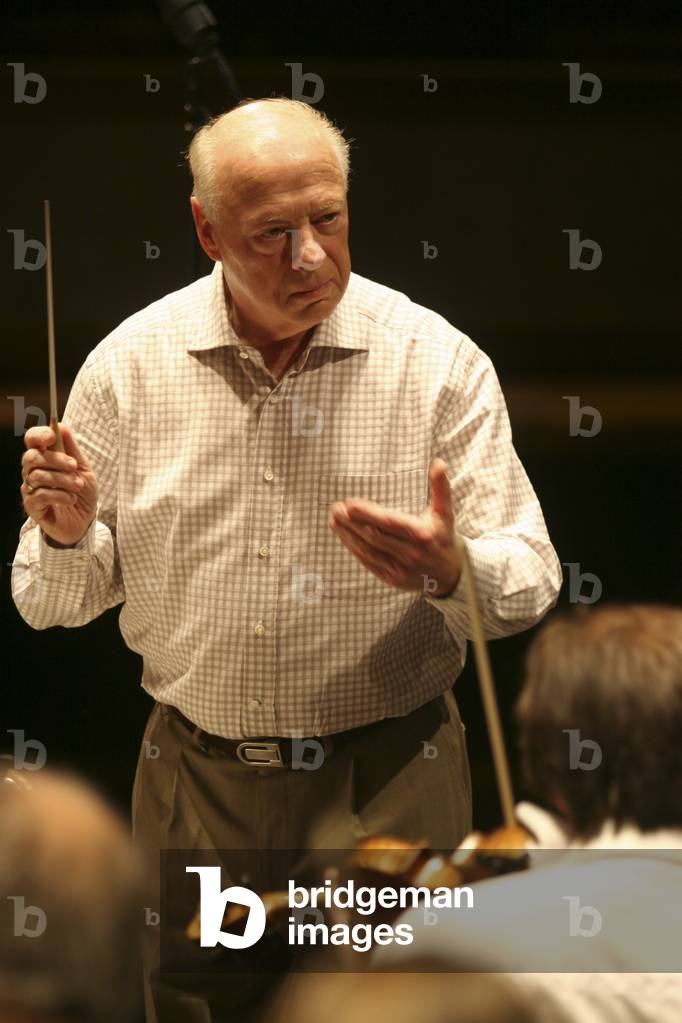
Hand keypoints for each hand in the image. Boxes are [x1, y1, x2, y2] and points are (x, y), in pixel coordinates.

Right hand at [20, 424, 97, 546]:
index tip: (51, 435)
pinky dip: (60, 495)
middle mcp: (33, 470)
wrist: (84, 521)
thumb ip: (72, 449)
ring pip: (38, 476)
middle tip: (74, 467)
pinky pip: (41, 495)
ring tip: (77, 487)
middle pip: (32, 456)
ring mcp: (30, 488)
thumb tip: (60, 426)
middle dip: (56, 459)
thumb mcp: (83, 469)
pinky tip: (71, 499)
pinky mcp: (32, 505)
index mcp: (45, 457)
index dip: (38, 435)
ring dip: (62, 480)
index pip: (32, 440)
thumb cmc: (82, 493)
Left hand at [329, 458, 460, 596]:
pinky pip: (369, 563)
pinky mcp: (392, 579)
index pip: (391, 523)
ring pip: (368, 551)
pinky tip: (343, 536)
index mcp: (422, 535)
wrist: (449, 575)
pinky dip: (354, 549)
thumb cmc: (442, 537)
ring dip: (348, 535)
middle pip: (375, 536)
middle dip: (352, 522)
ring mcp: (401, 569)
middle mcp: (411, 553)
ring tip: (335, 520)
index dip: (368, 514)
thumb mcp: (444, 512)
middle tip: (336, 508)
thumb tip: (439, 462)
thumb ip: (440, 487)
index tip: (350, 504)